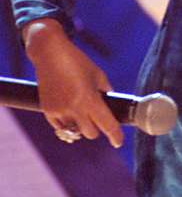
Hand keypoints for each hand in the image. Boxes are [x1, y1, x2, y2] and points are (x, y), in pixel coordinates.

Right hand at [24, 20, 122, 147]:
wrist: (51, 54)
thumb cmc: (78, 62)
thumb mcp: (98, 74)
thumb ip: (105, 90)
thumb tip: (110, 101)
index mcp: (90, 99)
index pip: (106, 124)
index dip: (114, 135)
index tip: (118, 142)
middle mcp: (74, 108)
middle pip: (90, 133)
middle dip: (97, 129)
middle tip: (99, 121)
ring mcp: (59, 110)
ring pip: (73, 132)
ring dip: (81, 127)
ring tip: (83, 116)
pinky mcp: (47, 110)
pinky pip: (60, 127)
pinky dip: (67, 125)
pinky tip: (71, 116)